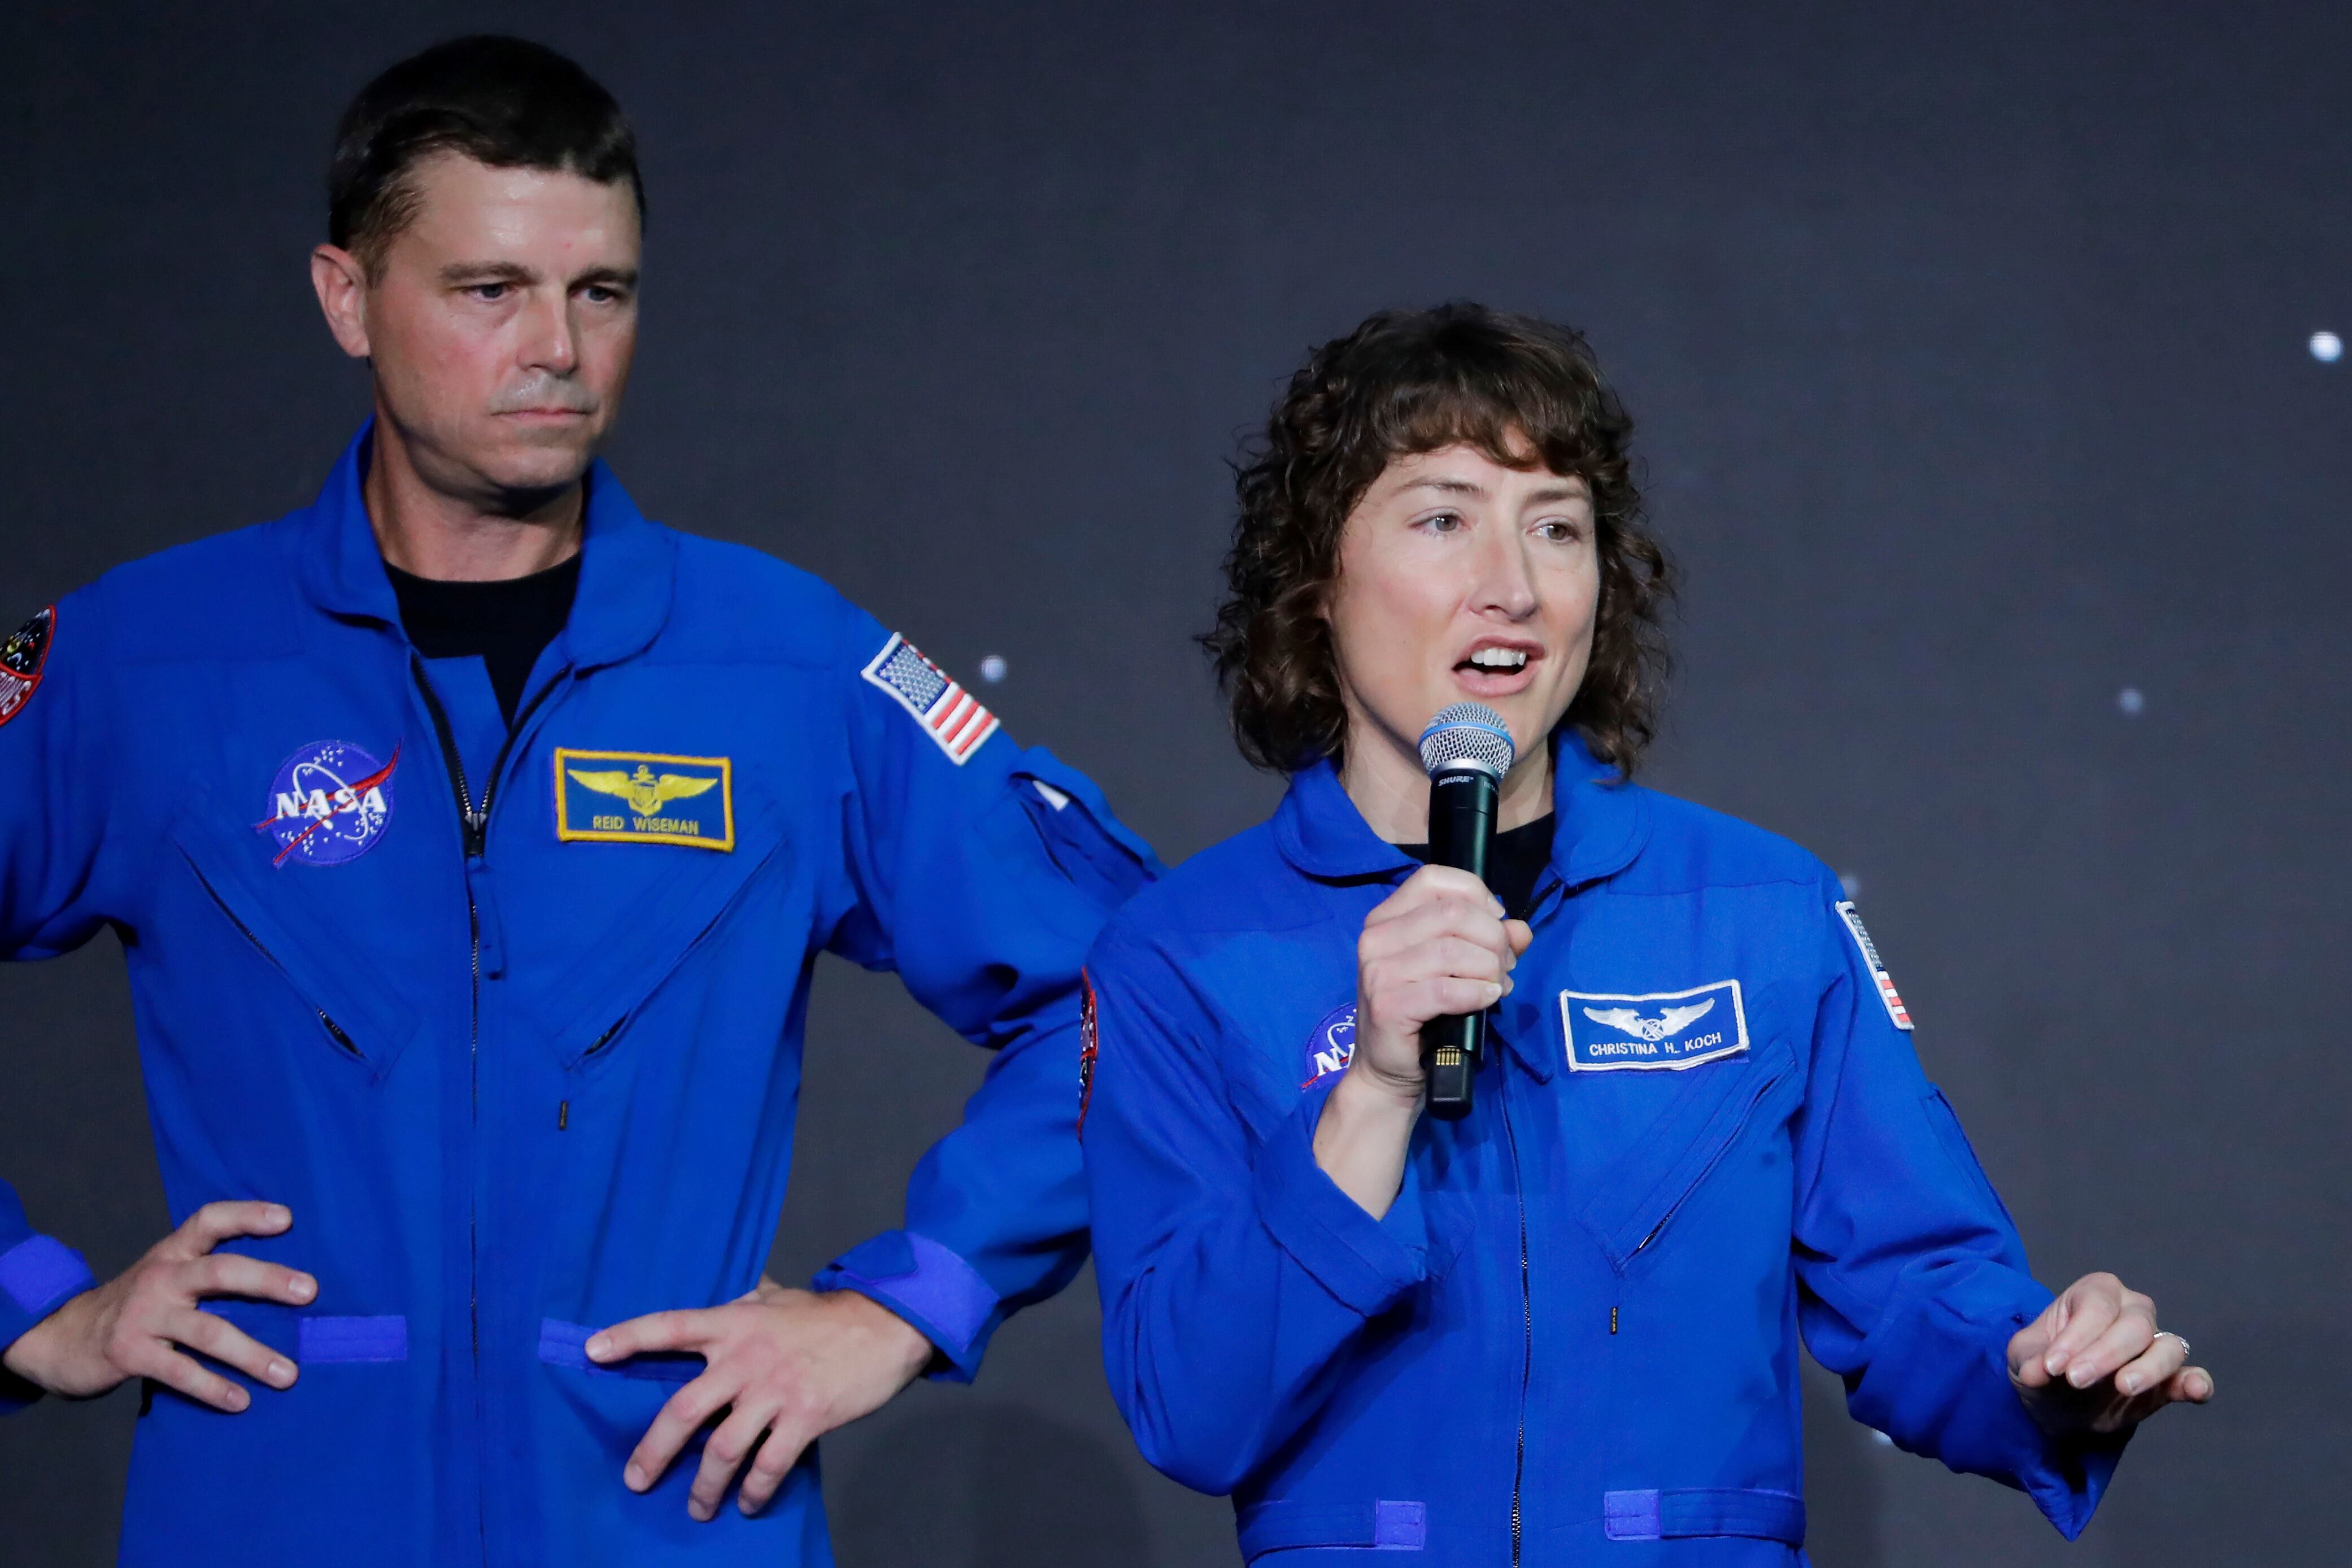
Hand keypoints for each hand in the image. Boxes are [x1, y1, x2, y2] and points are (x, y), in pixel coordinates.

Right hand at [0, 1200, 312, 1411]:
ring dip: (252, 1354)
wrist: (58, 1337)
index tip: (287, 1219)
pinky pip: (181, 1372)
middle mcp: (161, 1278)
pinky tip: (240, 1401)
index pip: (209, 1220)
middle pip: (221, 1271)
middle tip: (310, 1291)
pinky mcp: (130, 1353)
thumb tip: (282, 1288)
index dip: (247, 1215)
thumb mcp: (165, 1277)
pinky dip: (213, 1388)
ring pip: (209, 1331)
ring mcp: (144, 1316)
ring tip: (288, 1375)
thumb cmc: (134, 1306)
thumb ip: (207, 1274)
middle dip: (268, 1280)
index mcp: (172, 1254)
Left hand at [589, 1282, 933, 1519]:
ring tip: (696, 1508)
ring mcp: (775, 1391)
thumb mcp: (780, 1299)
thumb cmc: (829, 1314)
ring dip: (704, 1487)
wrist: (886, 1325)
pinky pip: (769, 1465)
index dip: (630, 1337)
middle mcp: (746, 1359)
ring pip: (723, 1450)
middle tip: (637, 1479)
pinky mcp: (805, 1418)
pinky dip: (754, 1492)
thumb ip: (748, 1303)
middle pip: (684, 1410)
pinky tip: (748, 1504)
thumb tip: (734, 1298)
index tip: (593, 1351)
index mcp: (735, 1324)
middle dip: (654, 1452)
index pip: (671, 1327)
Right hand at [1346, 864, 1532, 1103]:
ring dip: (1489, 968)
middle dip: (1492, 938)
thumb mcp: (1454, 968)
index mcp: (1386, 918)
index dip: (1475, 893)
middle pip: (1452, 914)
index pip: (1433, 879)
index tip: (1496, 921)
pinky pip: (1446, 990)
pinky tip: (1487, 999)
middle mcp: (1376, 937)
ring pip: (1452, 950)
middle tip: (1505, 965)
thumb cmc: (1421, 1013)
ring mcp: (1377, 971)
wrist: (1387, 1069)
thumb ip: (1489, 942)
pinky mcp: (1386, 1005)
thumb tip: (1521, 930)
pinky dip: (1476, 993)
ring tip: (1498, 985)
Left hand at [2007, 1271, 2212, 1434]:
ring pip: (2167, 1347)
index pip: (2095, 1306)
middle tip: (2076, 1380)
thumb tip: (2038, 1371)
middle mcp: (2131, 1310)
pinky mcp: (2169, 1381)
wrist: (2059, 1405)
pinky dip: (2197, 1382)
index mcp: (2095, 1293)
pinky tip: (2194, 1390)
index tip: (2053, 1366)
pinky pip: (2191, 1376)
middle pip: (2133, 1324)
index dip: (2076, 1336)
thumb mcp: (2023, 1361)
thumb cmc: (2044, 1367)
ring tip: (2124, 1387)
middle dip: (2105, 1353)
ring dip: (2149, 1368)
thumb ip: (2029, 1362)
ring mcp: (2154, 1344)